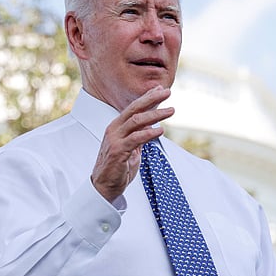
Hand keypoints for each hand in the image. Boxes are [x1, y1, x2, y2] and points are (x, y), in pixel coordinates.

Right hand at [92, 86, 174, 201]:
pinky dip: (149, 133)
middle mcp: (114, 129)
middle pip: (135, 109)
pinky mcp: (118, 151)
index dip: (147, 97)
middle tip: (167, 92)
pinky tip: (160, 130)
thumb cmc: (118, 167)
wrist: (104, 186)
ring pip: (136, 121)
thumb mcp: (131, 148)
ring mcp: (115, 140)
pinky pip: (136, 139)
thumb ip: (139, 135)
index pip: (134, 108)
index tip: (160, 89)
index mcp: (117, 127)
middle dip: (152, 99)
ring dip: (155, 114)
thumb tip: (151, 125)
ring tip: (171, 110)